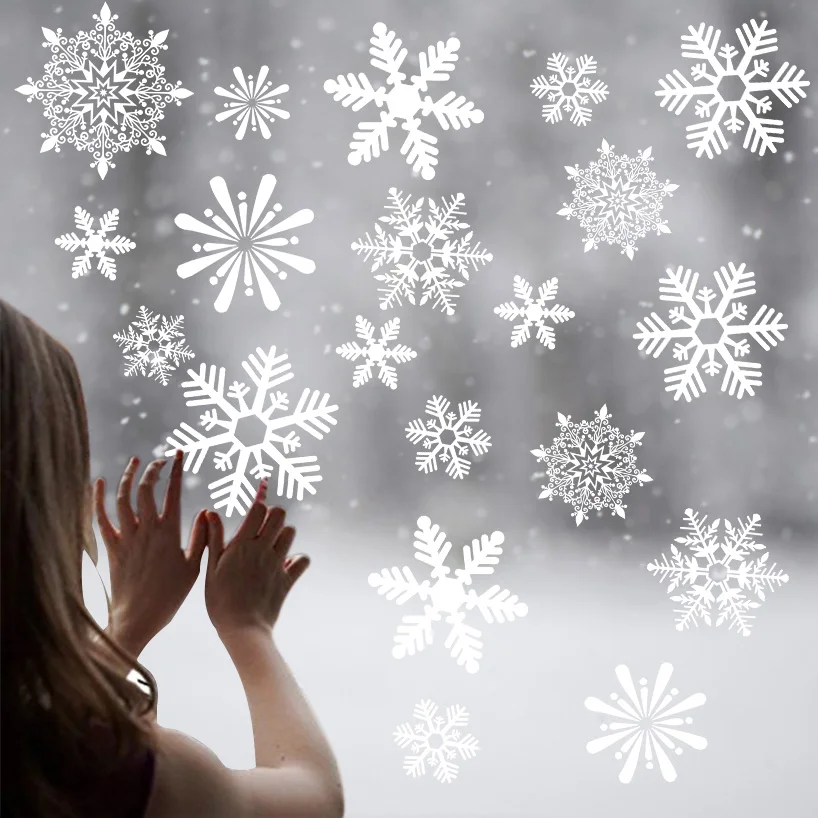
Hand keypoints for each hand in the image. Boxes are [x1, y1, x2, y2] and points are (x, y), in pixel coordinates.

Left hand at [94, 451, 207, 654]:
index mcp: (169, 533)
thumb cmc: (170, 597)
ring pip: (124, 499)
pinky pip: (101, 519)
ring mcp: (127, 537)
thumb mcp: (193, 568)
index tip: (178, 455)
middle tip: (159, 461)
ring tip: (135, 462)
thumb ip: (199, 538)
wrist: (137, 618)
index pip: (172, 493)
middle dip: (152, 469)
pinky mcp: (112, 548)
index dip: (175, 470)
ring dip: (129, 477)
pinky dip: (97, 499)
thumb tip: (204, 513)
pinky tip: (98, 484)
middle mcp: (146, 530)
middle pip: (146, 490)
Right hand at [204, 481, 309, 637]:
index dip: (259, 504)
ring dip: (283, 535)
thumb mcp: (212, 567)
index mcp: (242, 544)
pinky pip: (302, 560)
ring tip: (272, 546)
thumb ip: (214, 538)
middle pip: (279, 515)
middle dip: (273, 515)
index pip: (259, 509)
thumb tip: (210, 512)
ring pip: (290, 533)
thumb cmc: (220, 599)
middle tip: (263, 528)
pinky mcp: (287, 579)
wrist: (241, 628)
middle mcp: (262, 549)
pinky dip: (297, 560)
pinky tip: (285, 565)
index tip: (255, 509)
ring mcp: (277, 564)